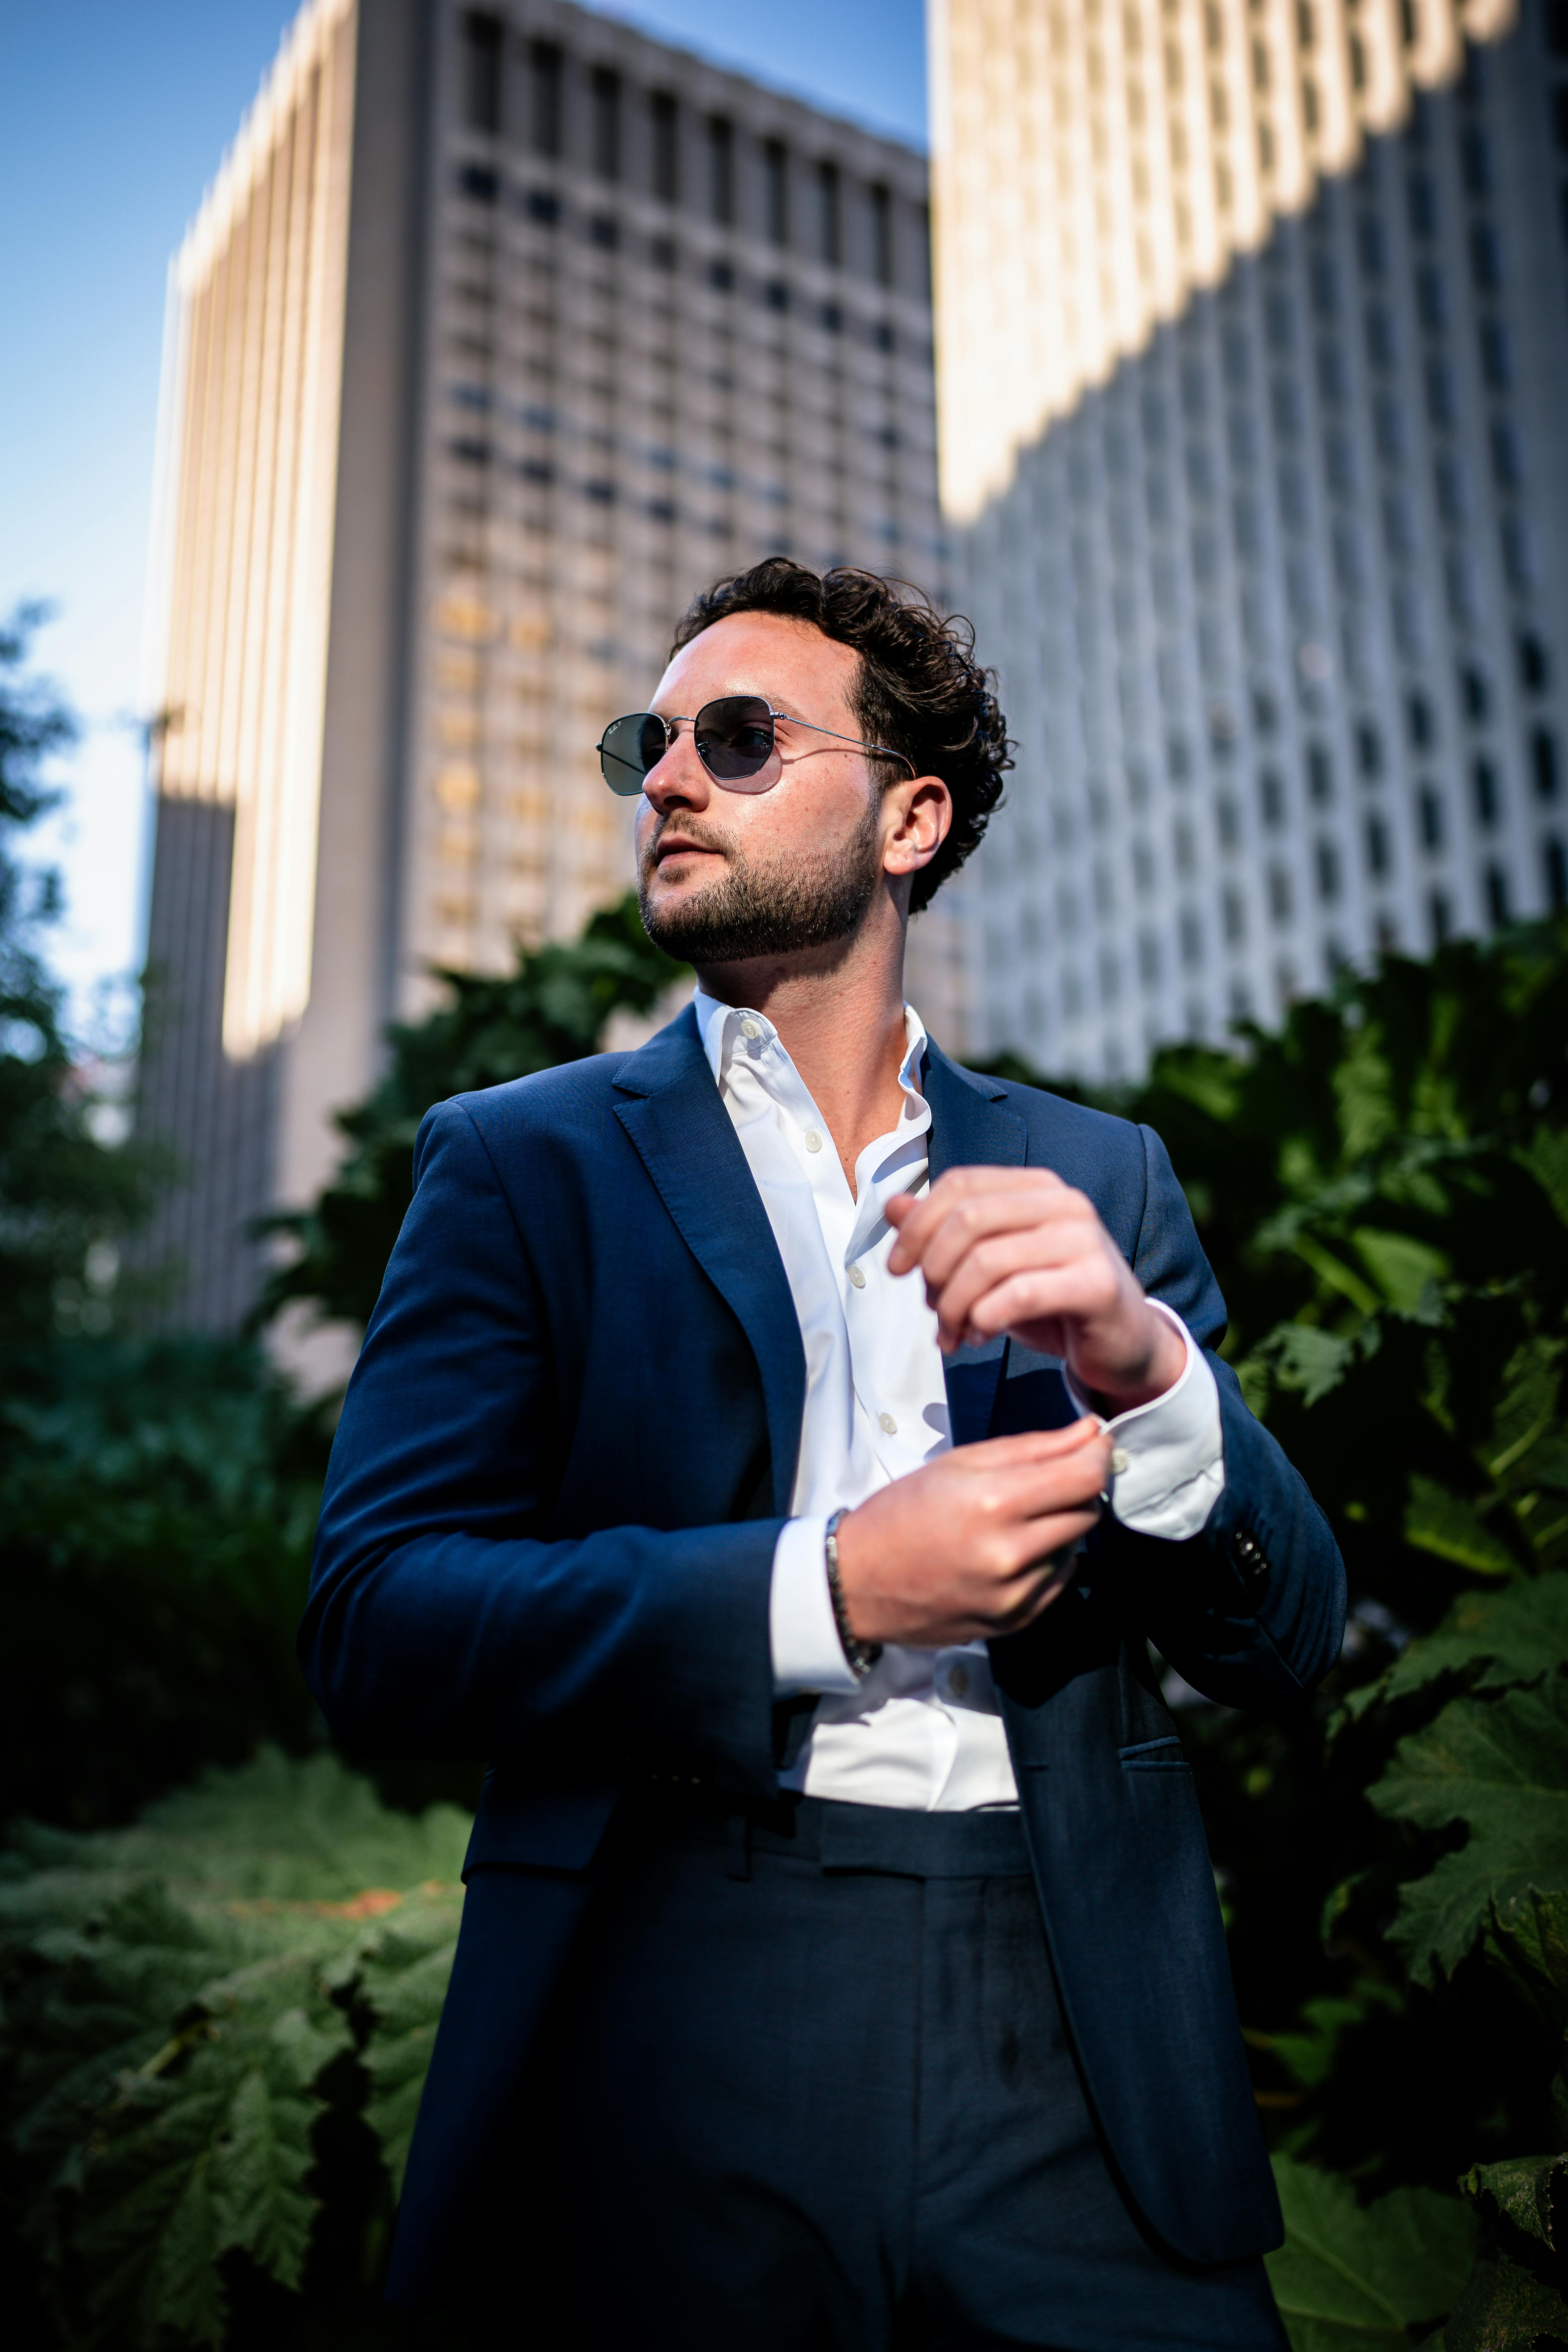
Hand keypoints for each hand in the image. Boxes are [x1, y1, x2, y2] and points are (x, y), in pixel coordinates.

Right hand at [832, 1420, 1111, 1647]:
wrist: (857, 1583)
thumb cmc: (902, 1512)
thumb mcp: (959, 1463)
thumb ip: (1033, 1447)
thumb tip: (1090, 1432)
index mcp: (992, 1503)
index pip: (1084, 1477)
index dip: (1099, 1455)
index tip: (1094, 1444)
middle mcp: (1009, 1554)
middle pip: (1087, 1511)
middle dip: (1077, 1489)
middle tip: (1046, 1480)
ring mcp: (1014, 1595)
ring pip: (1075, 1547)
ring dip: (1058, 1527)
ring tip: (1014, 1521)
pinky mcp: (1015, 1622)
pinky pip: (1058, 1582)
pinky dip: (1046, 1562)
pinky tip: (1009, 1553)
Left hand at [886, 1166, 1186, 1411]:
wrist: (1123, 1344)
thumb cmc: (1052, 1300)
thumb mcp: (992, 1264)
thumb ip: (945, 1233)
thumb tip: (891, 1206)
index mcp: (1036, 1187)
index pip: (960, 1184)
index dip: (917, 1225)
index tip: (897, 1268)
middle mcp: (1064, 1203)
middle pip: (968, 1218)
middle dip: (934, 1269)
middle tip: (931, 1309)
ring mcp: (1085, 1240)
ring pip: (987, 1260)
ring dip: (954, 1305)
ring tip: (953, 1333)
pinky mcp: (1097, 1284)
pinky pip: (1020, 1293)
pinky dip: (985, 1317)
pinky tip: (981, 1334)